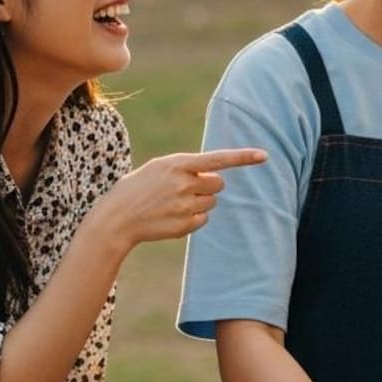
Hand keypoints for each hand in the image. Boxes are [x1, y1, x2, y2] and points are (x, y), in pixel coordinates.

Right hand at [92, 147, 266, 254]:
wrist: (116, 218)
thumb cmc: (138, 188)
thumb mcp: (159, 168)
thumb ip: (186, 168)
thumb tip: (215, 176)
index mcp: (177, 164)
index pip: (217, 159)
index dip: (242, 157)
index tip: (264, 155)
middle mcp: (184, 184)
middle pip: (218, 183)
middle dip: (209, 185)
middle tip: (187, 188)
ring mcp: (185, 206)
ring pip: (212, 202)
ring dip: (199, 202)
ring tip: (173, 203)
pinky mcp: (185, 226)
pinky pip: (203, 220)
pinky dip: (193, 218)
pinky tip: (172, 216)